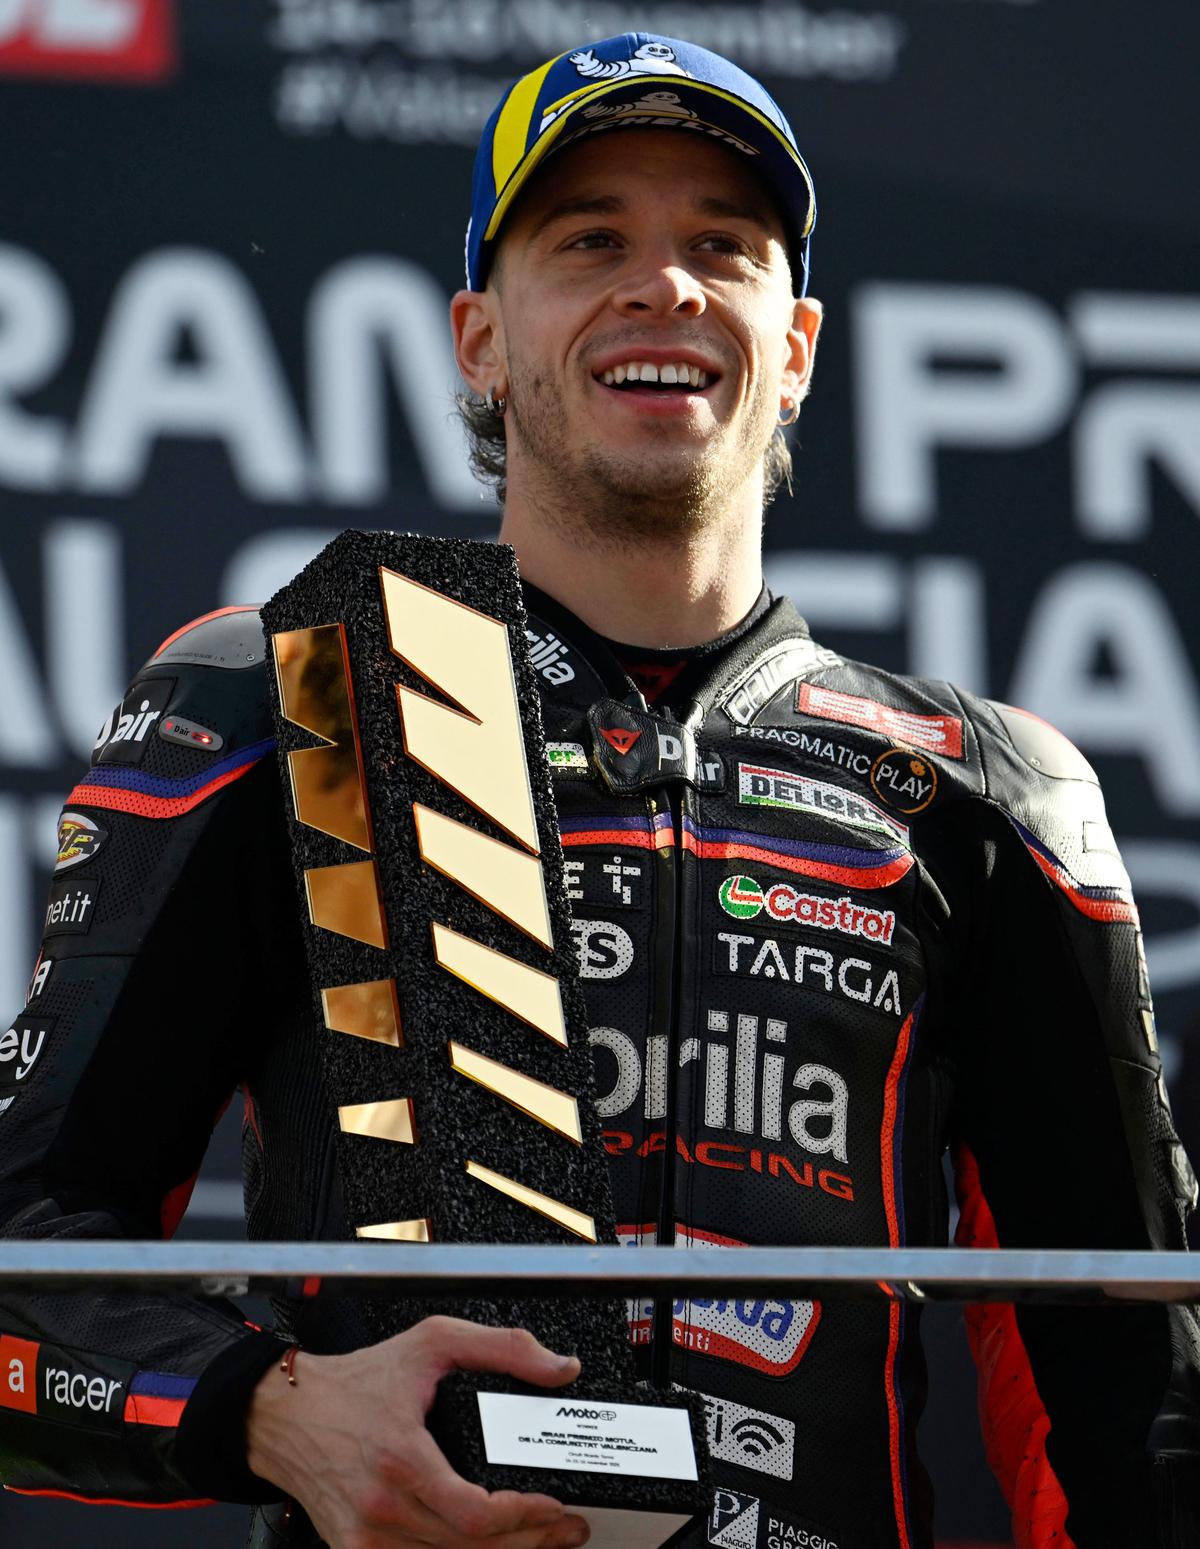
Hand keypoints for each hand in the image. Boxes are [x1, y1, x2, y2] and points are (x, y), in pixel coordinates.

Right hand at [246, 1315, 589, 1548]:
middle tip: (565, 1529)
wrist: (286, 1414)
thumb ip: (504, 1348)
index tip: (555, 1507)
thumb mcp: (433, 1342)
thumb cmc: (356, 1381)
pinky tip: (487, 1547)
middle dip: (529, 1542)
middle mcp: (383, 1509)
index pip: (474, 1516)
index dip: (524, 1519)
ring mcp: (367, 1539)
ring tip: (538, 1539)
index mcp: (402, 1459)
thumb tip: (559, 1369)